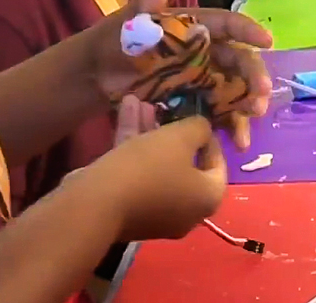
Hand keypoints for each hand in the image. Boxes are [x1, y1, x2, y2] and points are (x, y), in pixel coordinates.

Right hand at [75, 116, 225, 242]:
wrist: (98, 204)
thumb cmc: (149, 168)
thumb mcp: (180, 137)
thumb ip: (199, 128)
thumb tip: (203, 129)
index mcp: (207, 198)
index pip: (218, 165)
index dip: (209, 137)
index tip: (196, 118)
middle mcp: (187, 211)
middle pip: (184, 164)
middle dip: (171, 131)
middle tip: (165, 108)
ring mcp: (156, 213)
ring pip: (157, 165)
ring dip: (149, 132)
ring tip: (141, 102)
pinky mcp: (129, 209)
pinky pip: (138, 174)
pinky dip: (134, 145)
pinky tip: (125, 111)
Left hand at [83, 0, 272, 150]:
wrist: (94, 78)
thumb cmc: (110, 44)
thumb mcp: (124, 26)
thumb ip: (143, 9)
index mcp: (193, 28)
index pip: (226, 24)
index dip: (247, 30)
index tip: (267, 41)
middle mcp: (204, 52)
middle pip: (238, 61)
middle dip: (253, 76)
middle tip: (261, 95)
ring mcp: (201, 80)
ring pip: (234, 91)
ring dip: (247, 104)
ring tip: (252, 119)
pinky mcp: (195, 106)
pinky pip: (219, 116)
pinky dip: (230, 128)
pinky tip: (237, 144)